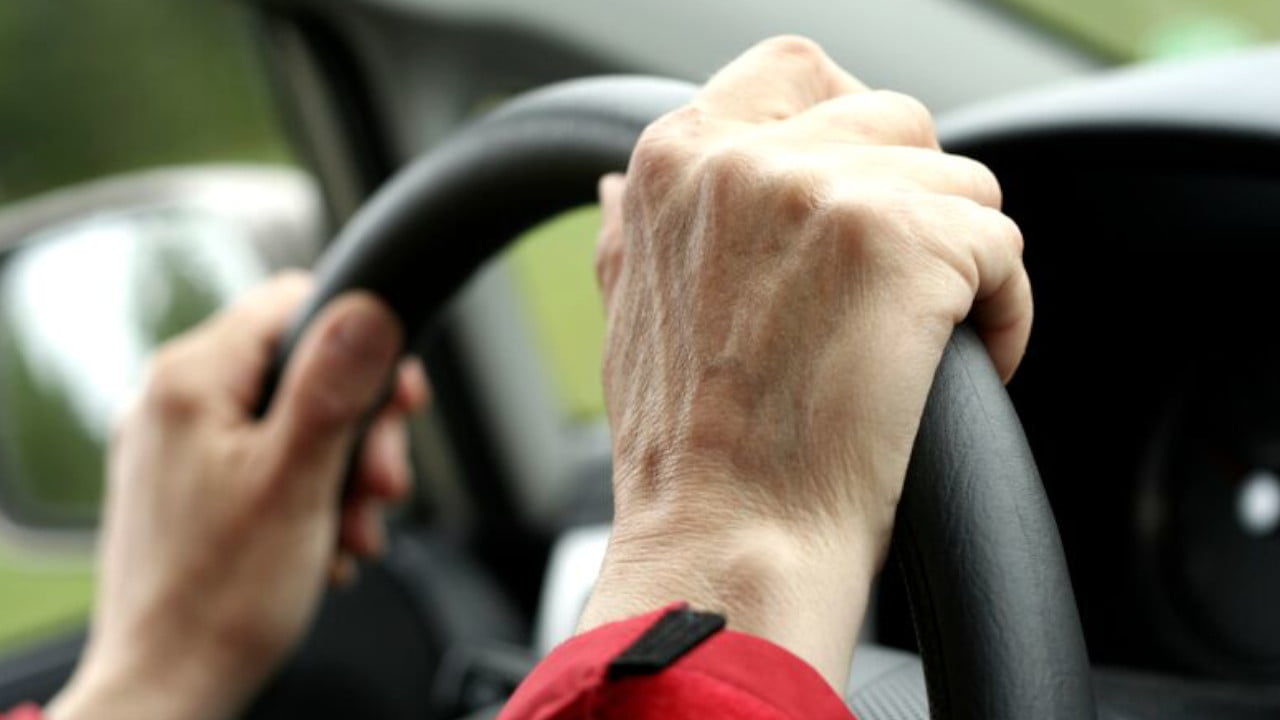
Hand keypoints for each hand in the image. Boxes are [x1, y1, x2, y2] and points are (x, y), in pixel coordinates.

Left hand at [48, 272, 427, 719]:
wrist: (167, 689)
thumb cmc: (220, 599)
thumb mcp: (297, 479)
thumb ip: (334, 385)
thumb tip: (370, 306)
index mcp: (191, 378)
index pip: (296, 302)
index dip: (364, 341)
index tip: (402, 398)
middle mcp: (174, 399)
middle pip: (304, 367)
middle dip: (360, 429)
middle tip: (382, 487)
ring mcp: (178, 444)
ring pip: (294, 419)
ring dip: (343, 473)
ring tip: (354, 532)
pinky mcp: (189, 485)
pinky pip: (269, 461)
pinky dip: (311, 496)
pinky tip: (325, 545)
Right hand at [583, 37, 1029, 685]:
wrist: (726, 538)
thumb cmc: (682, 450)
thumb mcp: (627, 311)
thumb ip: (634, 227)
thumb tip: (618, 180)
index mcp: (676, 159)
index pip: (798, 72)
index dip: (847, 127)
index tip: (864, 197)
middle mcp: (745, 156)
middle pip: (894, 119)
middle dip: (911, 201)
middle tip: (890, 290)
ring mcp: (826, 192)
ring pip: (959, 181)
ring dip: (957, 258)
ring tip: (917, 338)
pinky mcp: (906, 243)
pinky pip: (1003, 247)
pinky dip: (1001, 311)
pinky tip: (959, 363)